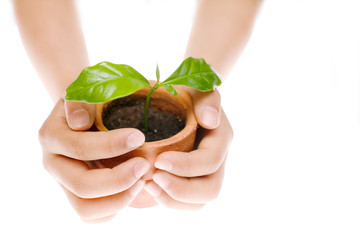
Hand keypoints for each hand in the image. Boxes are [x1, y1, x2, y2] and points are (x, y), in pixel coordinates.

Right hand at [39, 99, 148, 221]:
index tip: (140, 136)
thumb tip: (80, 121)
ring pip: (85, 208)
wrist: (83, 113)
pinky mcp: (76, 195)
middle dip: (119, 179)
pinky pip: (92, 216)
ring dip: (119, 199)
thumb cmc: (89, 100)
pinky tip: (134, 190)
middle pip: (82, 185)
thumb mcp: (83, 91)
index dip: (110, 145)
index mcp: (52, 136)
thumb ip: (80, 100)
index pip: (79, 148)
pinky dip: (115, 208)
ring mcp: (64, 183)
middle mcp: (54, 163)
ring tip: (142, 181)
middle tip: (145, 166)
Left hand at [144, 90, 232, 208]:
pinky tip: (149, 187)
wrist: (187, 101)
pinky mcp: (192, 181)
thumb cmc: (191, 93)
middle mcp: (218, 161)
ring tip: (148, 186)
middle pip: (210, 190)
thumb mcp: (201, 89)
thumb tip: (210, 120)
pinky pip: (187, 202)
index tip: (158, 160)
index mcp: (221, 139)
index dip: (186, 166)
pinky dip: (169, 200)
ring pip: (199, 202)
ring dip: (173, 199)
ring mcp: (206, 174)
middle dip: (181, 190)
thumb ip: (208, 100)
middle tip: (152, 179)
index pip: (210, 162)